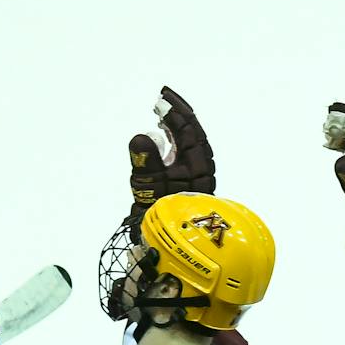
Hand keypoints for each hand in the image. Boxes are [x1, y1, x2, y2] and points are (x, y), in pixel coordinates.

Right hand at [128, 86, 217, 229]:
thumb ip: (146, 163)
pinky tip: (166, 134)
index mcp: (197, 169)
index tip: (161, 102)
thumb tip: (142, 136)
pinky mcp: (189, 182)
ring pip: (192, 143)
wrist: (166, 249)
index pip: (189, 134)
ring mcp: (197, 176)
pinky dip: (177, 139)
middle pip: (195, 134)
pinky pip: (187, 152)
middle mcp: (201, 170)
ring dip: (179, 124)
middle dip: (180, 113)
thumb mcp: (148, 192)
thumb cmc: (158, 219)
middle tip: (164, 95)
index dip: (176, 116)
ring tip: (163, 110)